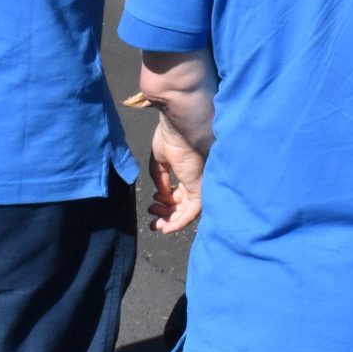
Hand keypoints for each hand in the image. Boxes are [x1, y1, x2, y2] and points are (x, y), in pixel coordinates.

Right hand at [149, 115, 203, 234]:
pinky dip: (179, 222)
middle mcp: (196, 179)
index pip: (180, 194)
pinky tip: (166, 227)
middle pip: (184, 204)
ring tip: (157, 224)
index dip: (165, 203)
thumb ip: (160, 179)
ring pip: (188, 211)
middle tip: (153, 220)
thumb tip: (161, 195)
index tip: (152, 205)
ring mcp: (200, 184)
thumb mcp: (160, 160)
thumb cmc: (170, 136)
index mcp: (188, 171)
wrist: (179, 124)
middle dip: (167, 214)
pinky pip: (193, 212)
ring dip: (171, 220)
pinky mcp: (200, 187)